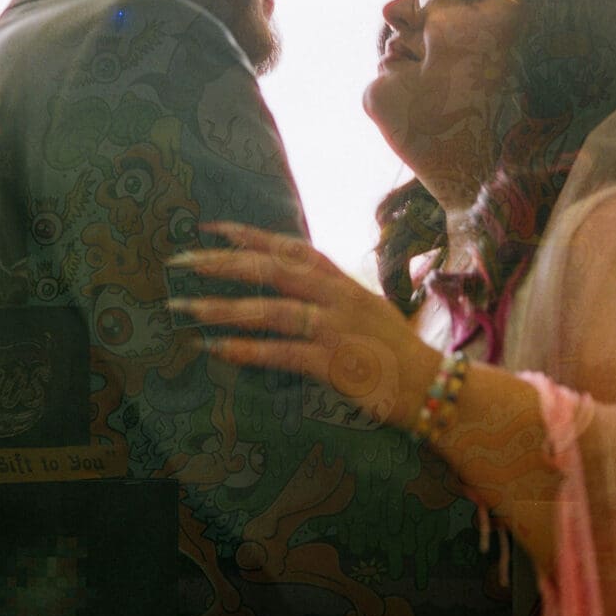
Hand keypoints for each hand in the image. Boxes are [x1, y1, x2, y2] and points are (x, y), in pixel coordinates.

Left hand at [168, 222, 440, 427]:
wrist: (433, 387)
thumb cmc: (397, 351)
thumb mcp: (367, 309)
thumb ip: (333, 294)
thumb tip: (297, 285)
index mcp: (343, 282)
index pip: (292, 247)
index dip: (251, 236)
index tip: (212, 228)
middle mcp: (337, 297)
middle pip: (272, 269)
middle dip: (223, 263)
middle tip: (182, 260)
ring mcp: (335, 329)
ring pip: (270, 310)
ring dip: (223, 307)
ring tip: (184, 306)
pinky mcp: (334, 364)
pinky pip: (281, 353)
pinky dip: (246, 350)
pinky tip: (216, 348)